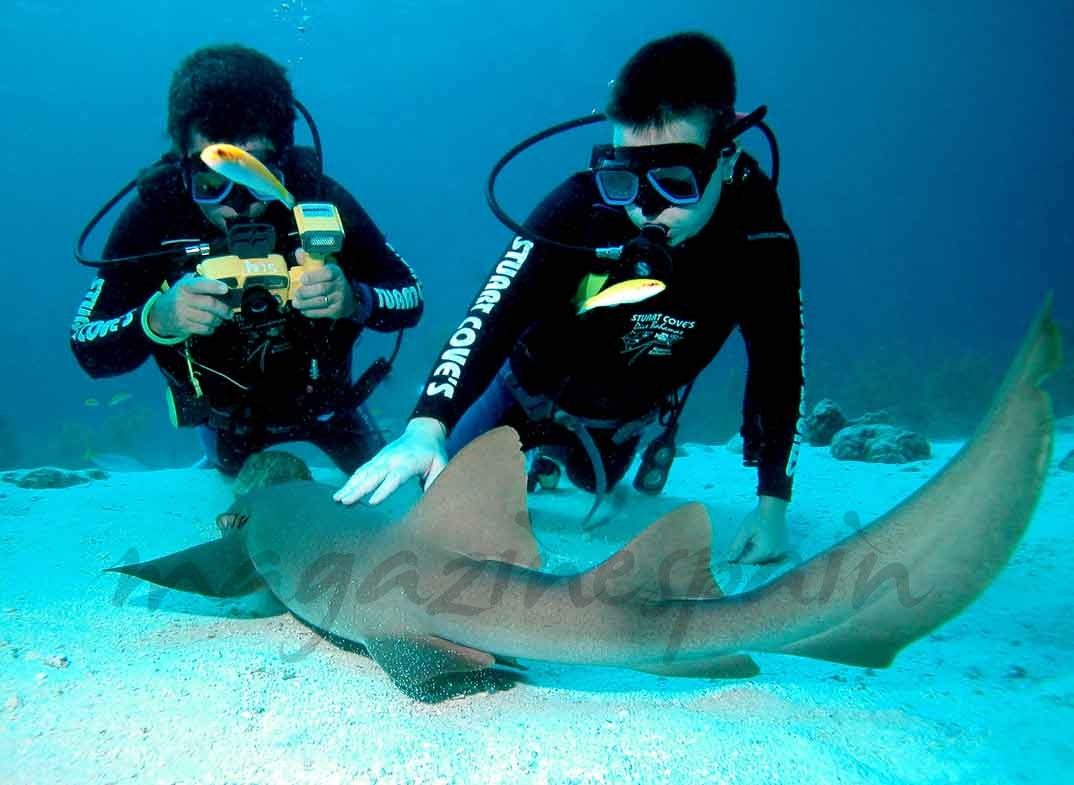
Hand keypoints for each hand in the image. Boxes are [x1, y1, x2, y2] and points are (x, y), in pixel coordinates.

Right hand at [147, 273, 230, 337]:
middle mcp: (182, 299)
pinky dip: (211, 328)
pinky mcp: (183, 326)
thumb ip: (200, 283)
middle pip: (210, 304)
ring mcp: (182, 314)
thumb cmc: (178, 298)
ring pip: (209, 318)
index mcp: (185, 286)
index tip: (225, 289)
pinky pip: (204, 329)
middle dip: (224, 309)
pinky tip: (210, 325)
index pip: (200, 284)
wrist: (159, 315)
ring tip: (219, 319)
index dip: (214, 286)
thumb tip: (223, 284)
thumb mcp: (184, 285)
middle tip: (229, 312)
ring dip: (218, 320)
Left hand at [291, 250, 356, 319]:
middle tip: (296, 293)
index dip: (313, 276)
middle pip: (322, 289)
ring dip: (305, 303)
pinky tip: (303, 309)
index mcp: (336, 272)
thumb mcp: (324, 268)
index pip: (327, 273)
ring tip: (296, 303)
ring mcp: (339, 299)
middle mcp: (340, 285)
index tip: (302, 279)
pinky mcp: (337, 311)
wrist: (348, 298)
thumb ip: (310, 261)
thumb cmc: (330, 281)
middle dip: (305, 292)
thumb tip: (298, 252)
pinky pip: (322, 312)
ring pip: (320, 302)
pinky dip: (310, 312)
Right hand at [334, 417, 448, 504]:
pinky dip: (350, 481)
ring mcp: (382, 458)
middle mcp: (392, 459)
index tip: (371, 502)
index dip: (383, 490)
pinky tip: (341, 492)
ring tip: (337, 499)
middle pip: (373, 475)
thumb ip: (435, 482)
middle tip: (345, 502)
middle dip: (358, 489)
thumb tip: (429, 503)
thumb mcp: (441, 465)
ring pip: (363, 472)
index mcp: (409, 462)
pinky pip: (361, 470)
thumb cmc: (433, 453)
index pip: (395, 477)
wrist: (423, 432)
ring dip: (349, 486)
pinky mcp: (377, 459)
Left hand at [727, 495, 788, 563]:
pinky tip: (757, 541)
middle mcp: (773, 554)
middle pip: (755, 561)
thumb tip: (728, 559)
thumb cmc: (758, 518)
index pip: (747, 562)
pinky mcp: (781, 547)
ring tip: (749, 541)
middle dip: (746, 556)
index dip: (737, 559)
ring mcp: (778, 551)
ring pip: (762, 558)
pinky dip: (761, 551)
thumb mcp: (744, 531)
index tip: (731, 554)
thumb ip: (736, 546)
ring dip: (754, 554)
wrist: (773, 508)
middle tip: (740, 545)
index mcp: (764, 551)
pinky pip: (769, 554)